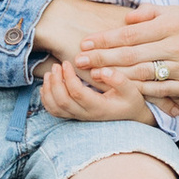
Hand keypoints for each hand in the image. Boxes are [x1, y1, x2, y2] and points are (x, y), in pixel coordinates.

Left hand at [35, 52, 152, 120]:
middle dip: (56, 82)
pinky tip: (47, 85)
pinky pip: (54, 111)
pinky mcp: (74, 115)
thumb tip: (101, 71)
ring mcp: (78, 116)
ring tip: (50, 73)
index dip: (68, 77)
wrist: (129, 113)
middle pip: (62, 101)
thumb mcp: (131, 89)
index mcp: (98, 107)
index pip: (76, 93)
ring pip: (55, 108)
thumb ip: (118, 80)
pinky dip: (46, 98)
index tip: (67, 63)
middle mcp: (85, 114)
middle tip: (57, 65)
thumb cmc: (130, 99)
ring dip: (48, 90)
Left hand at [44, 3, 178, 103]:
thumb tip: (127, 17)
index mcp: (171, 25)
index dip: (106, 39)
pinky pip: (159, 90)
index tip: (86, 43)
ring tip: (93, 77)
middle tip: (79, 61)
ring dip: (115, 76)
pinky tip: (120, 90)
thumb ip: (151, 12)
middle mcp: (176, 46)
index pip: (131, 33)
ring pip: (143, 73)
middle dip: (103, 58)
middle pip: (132, 54)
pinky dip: (139, 91)